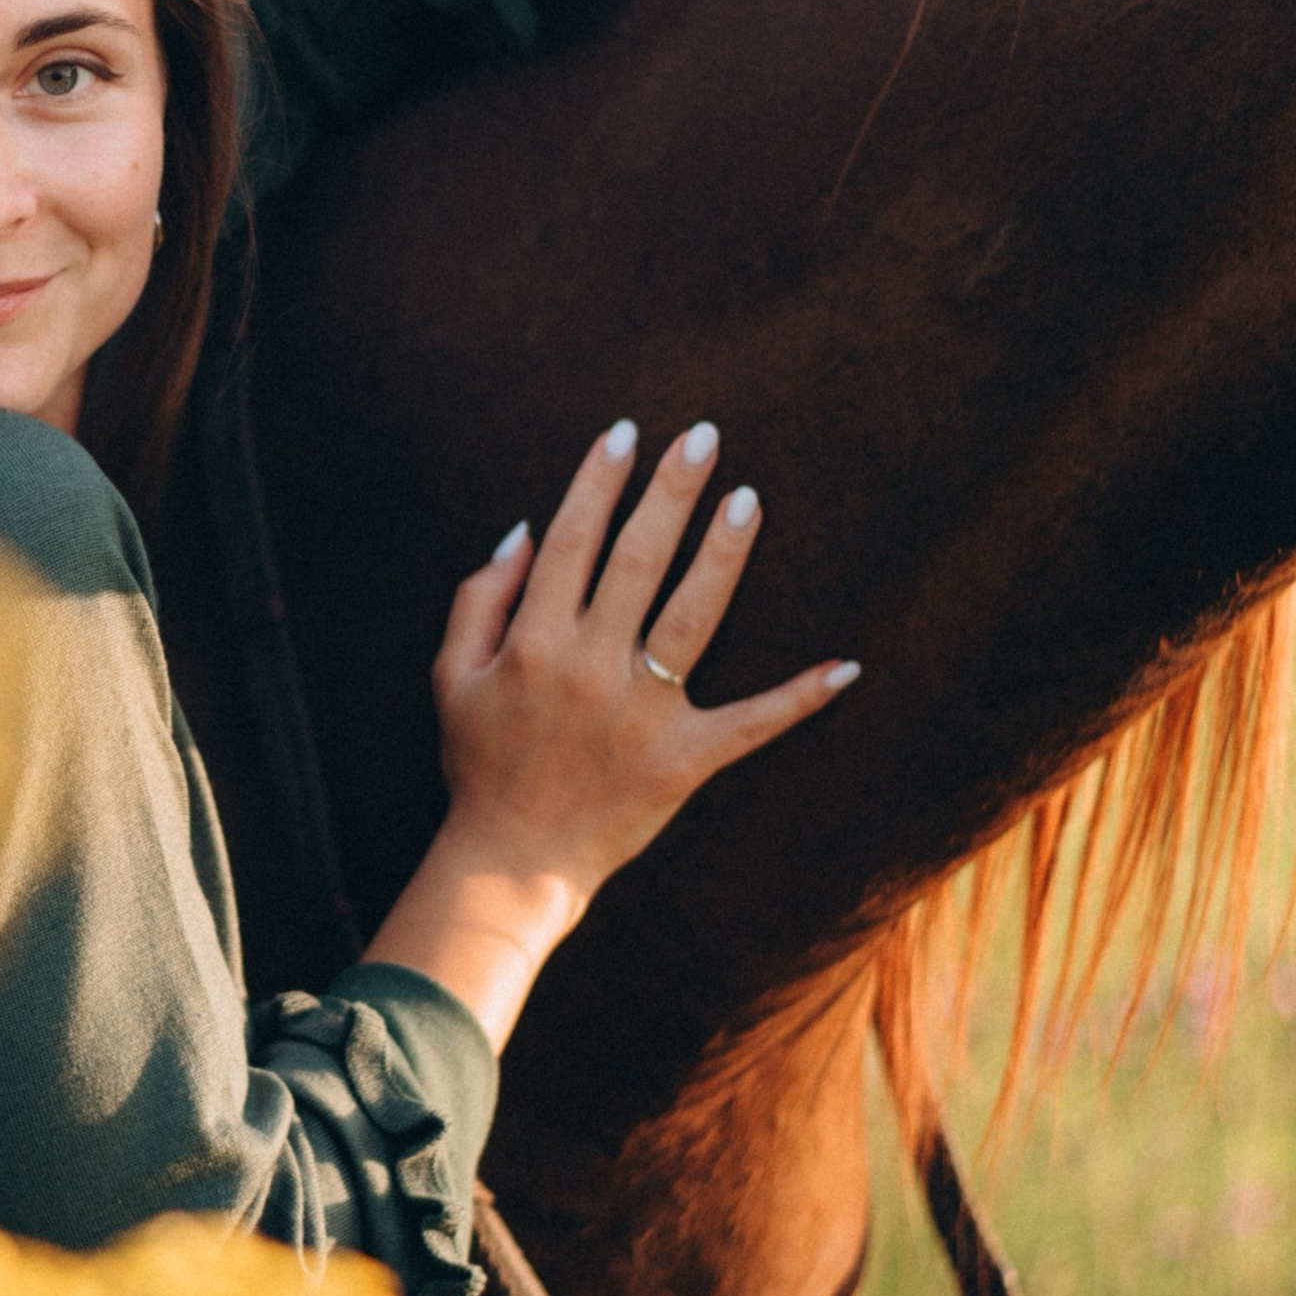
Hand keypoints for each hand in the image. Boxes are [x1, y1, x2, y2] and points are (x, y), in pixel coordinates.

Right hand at [364, 418, 857, 1046]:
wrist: (510, 861)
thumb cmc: (478, 761)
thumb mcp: (449, 675)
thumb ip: (479, 597)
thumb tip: (523, 529)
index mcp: (534, 642)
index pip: (573, 540)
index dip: (598, 481)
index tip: (625, 434)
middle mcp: (591, 668)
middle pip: (637, 560)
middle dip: (670, 492)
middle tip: (703, 436)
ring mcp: (643, 714)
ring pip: (692, 617)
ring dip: (722, 554)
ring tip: (747, 499)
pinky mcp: (685, 760)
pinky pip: (751, 723)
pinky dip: (800, 697)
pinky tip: (846, 665)